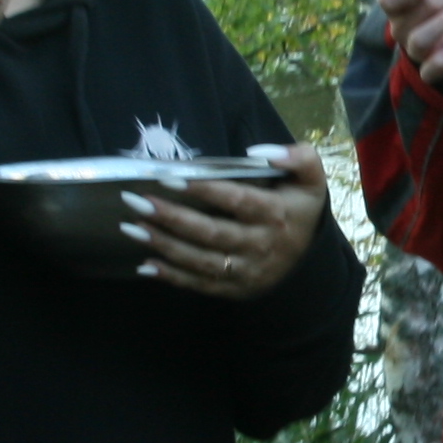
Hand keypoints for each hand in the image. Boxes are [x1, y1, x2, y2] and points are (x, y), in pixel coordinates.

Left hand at [125, 143, 331, 299]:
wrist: (309, 258)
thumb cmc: (298, 208)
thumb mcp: (311, 179)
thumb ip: (299, 157)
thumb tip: (259, 152)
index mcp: (276, 215)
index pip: (236, 201)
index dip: (203, 191)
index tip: (168, 178)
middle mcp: (261, 246)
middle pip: (212, 233)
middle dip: (172, 218)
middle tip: (136, 201)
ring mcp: (247, 272)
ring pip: (201, 260)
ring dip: (164, 245)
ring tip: (131, 228)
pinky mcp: (235, 290)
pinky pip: (201, 285)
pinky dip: (172, 277)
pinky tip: (145, 265)